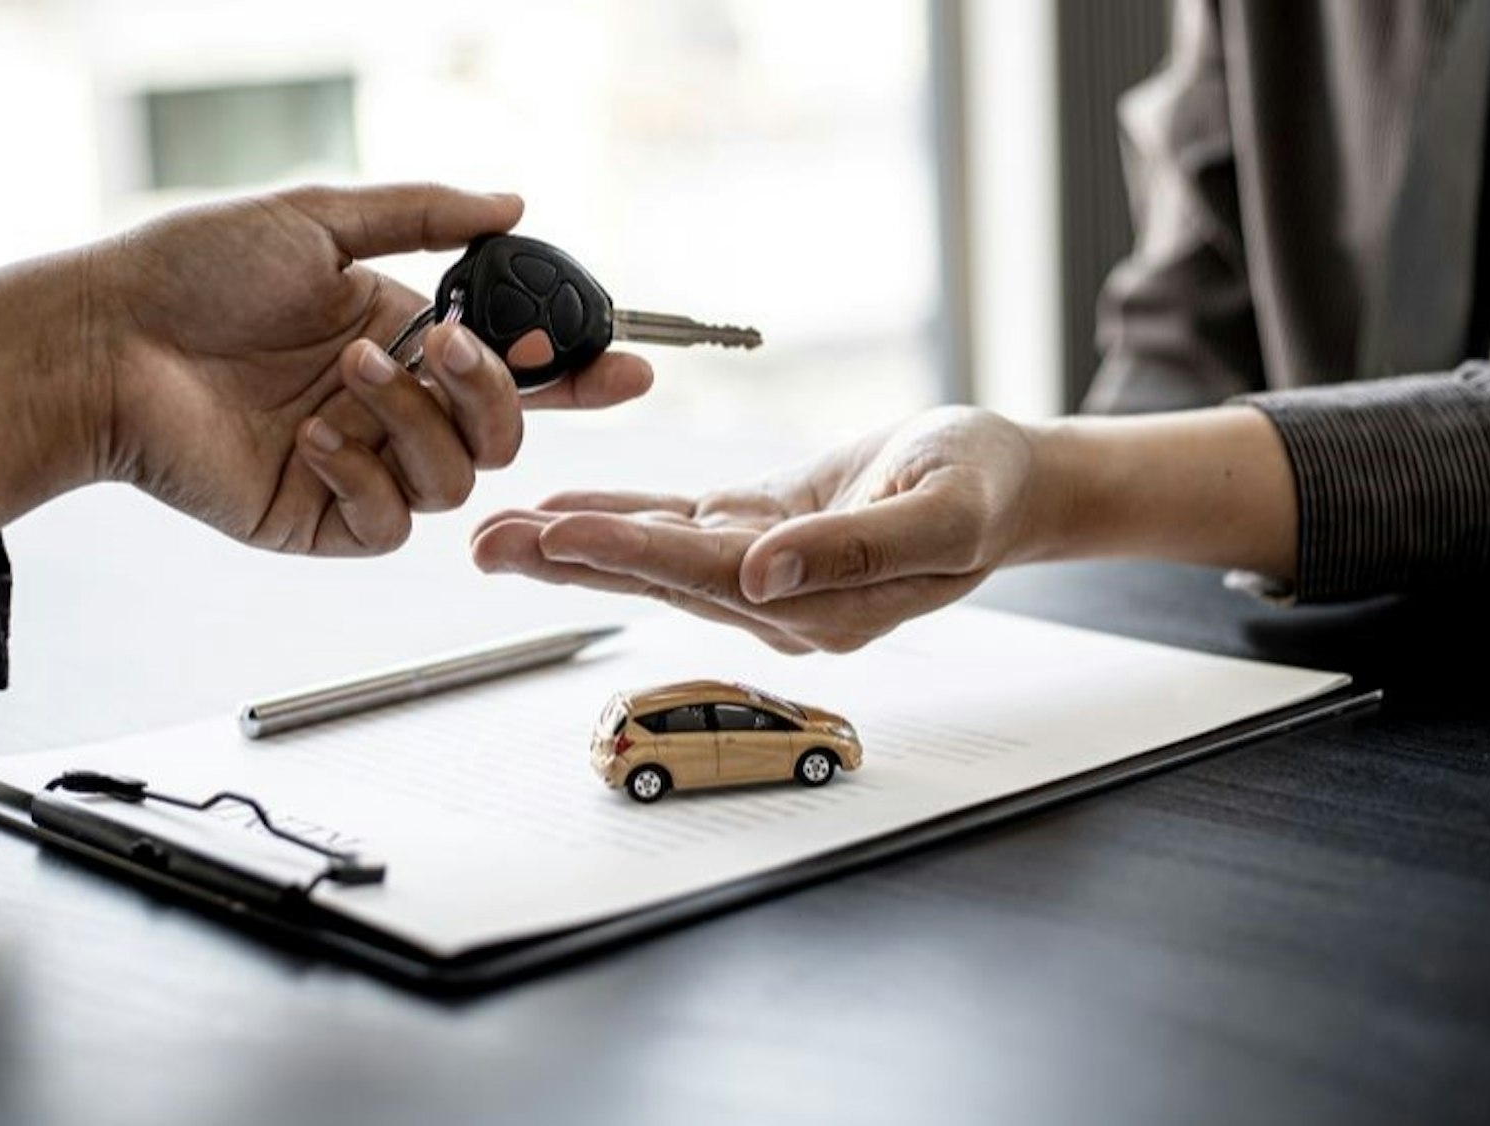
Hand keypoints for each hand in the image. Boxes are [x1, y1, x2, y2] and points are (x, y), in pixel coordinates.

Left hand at [0, 182, 652, 551]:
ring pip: (458, 481)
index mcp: (402, 336)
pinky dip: (369, 477)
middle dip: (494, 390)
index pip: (515, 366)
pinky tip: (319, 438)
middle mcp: (391, 405)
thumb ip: (425, 216)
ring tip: (349, 371)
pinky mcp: (321, 517)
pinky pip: (393, 522)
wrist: (103, 339)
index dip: (577, 373)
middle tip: (447, 345)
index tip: (629, 366)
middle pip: (503, 433)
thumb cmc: (192, 271)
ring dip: (420, 422)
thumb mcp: (320, 218)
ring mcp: (360, 466)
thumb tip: (514, 202)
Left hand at [471, 406, 1042, 652]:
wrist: (1010, 481)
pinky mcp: (760, 530)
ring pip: (652, 553)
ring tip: (495, 532)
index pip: (703, 575)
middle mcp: (778, 599)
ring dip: (574, 542)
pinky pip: (676, 524)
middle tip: (480, 544)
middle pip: (655, 574)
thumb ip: (856, 551)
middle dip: (565, 558)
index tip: (555, 535)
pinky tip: (559, 510)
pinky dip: (618, 515)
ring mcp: (764, 571)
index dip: (626, 552)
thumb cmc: (987, 487)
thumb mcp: (943, 512)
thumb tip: (766, 575)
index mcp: (820, 605)